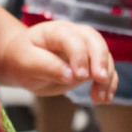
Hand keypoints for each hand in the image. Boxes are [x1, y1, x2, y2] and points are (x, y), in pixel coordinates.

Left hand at [2, 20, 117, 103]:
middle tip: (100, 79)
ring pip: (104, 55)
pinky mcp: (90, 62)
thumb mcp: (27, 63)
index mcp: (54, 31)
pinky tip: (105, 99)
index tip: (81, 76)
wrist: (22, 60)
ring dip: (106, 77)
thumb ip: (47, 66)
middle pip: (94, 40)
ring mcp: (84, 47)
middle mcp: (73, 34)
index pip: (71, 38)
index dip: (78, 55)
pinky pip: (106, 70)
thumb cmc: (22, 59)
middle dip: (100, 60)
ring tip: (99, 98)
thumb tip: (71, 76)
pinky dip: (109, 84)